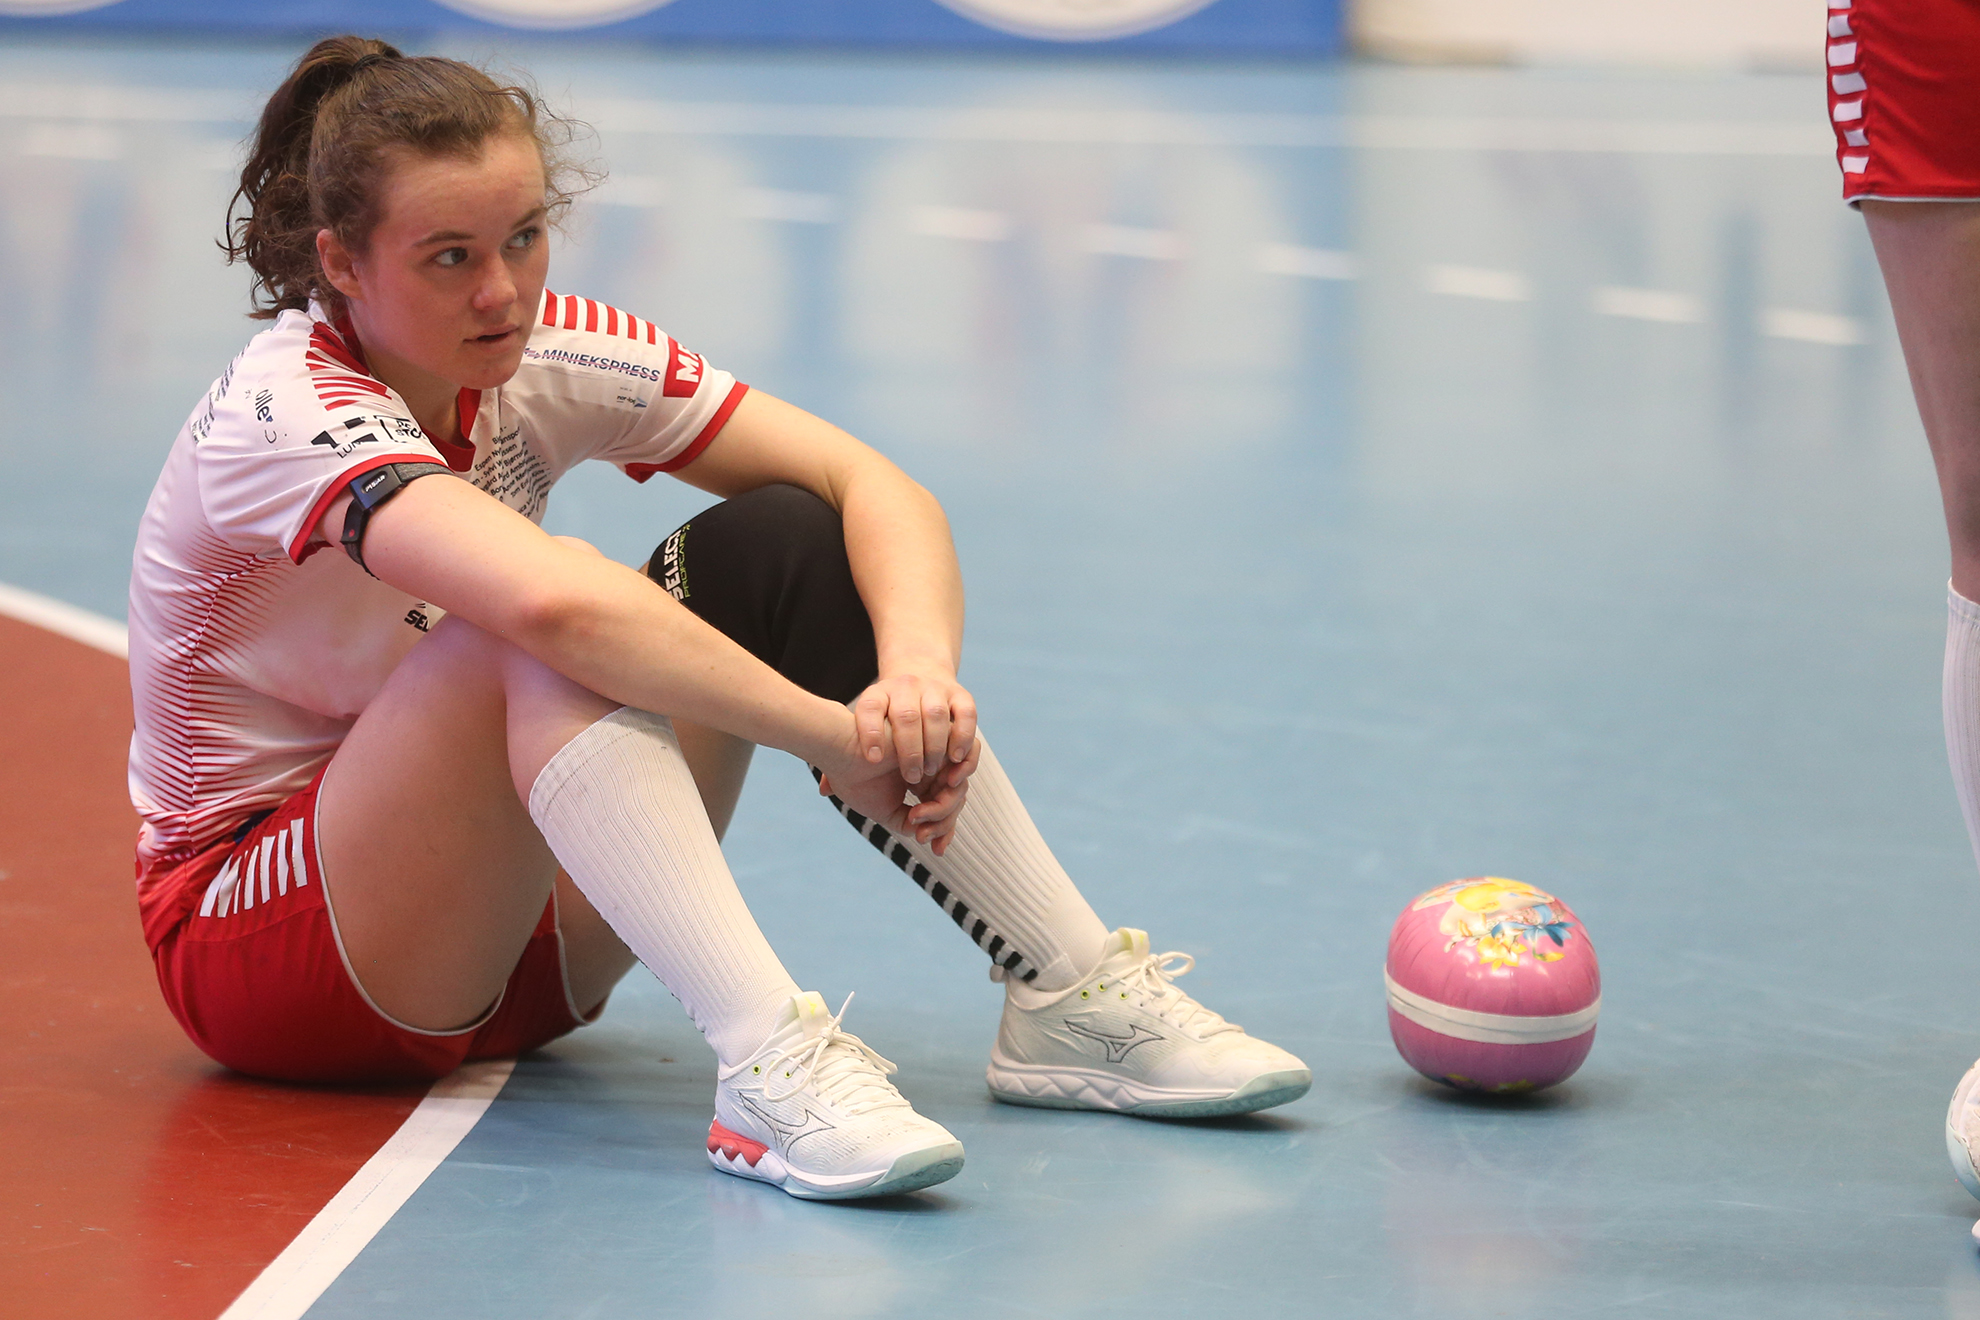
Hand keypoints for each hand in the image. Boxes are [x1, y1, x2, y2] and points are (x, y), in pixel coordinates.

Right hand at [817, 712, 980, 855]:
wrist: (842, 752)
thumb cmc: (855, 780)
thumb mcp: (886, 810)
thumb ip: (909, 824)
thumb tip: (925, 833)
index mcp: (917, 780)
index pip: (943, 809)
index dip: (944, 831)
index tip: (936, 850)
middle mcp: (929, 766)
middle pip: (955, 800)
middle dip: (944, 823)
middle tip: (921, 834)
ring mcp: (935, 751)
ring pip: (960, 786)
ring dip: (944, 807)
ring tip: (916, 815)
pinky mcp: (940, 734)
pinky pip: (966, 758)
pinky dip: (960, 779)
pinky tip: (939, 791)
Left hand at [851, 668, 978, 787]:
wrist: (922, 675)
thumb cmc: (889, 718)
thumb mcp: (865, 726)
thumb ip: (848, 757)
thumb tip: (825, 789)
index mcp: (878, 696)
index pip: (869, 708)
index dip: (869, 732)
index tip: (872, 760)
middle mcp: (905, 688)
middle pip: (906, 715)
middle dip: (909, 750)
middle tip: (912, 778)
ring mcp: (935, 689)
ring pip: (936, 714)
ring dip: (936, 747)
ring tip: (933, 773)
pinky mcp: (960, 696)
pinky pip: (966, 714)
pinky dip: (963, 737)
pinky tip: (955, 760)